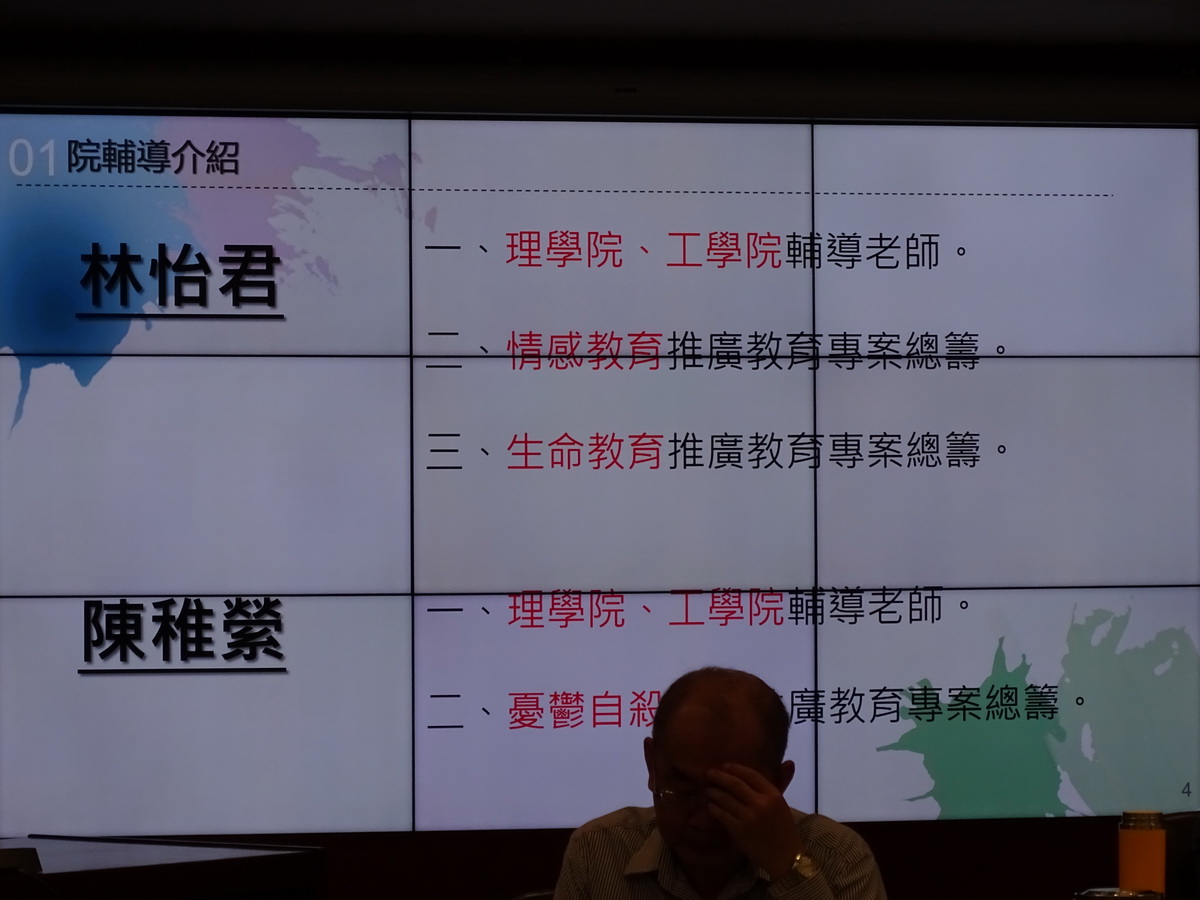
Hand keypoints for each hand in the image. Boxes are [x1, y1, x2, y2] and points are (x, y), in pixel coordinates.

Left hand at [703, 762, 803, 879]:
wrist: (785, 857)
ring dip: (713, 792)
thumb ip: (780, 783)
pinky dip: (713, 808)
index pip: (751, 774)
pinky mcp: (739, 830)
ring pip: (725, 798)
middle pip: (734, 784)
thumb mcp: (782, 804)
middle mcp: (761, 803)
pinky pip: (721, 814)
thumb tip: (788, 761)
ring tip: (708, 790)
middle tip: (709, 773)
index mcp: (773, 795)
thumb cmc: (783, 829)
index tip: (725, 766)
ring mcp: (749, 817)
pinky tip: (710, 806)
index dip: (735, 768)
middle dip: (719, 776)